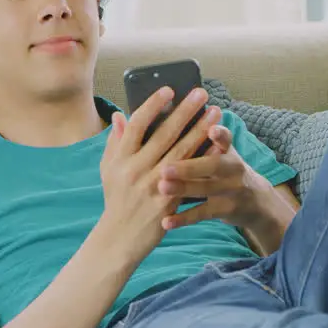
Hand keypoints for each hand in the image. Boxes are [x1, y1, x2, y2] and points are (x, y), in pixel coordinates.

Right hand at [96, 86, 221, 259]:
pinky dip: (205, 159)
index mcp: (120, 159)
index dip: (154, 105)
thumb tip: (120, 115)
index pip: (137, 125)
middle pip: (165, 134)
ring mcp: (154, 185)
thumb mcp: (108, 169)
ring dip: (201, 130)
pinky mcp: (169, 200)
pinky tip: (219, 145)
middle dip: (185, 112)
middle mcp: (136, 170)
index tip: (170, 90)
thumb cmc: (116, 199)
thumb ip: (115, 142)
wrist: (120, 237)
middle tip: (202, 94)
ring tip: (215, 112)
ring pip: (182, 152)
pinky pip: (191, 175)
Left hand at [155, 124, 271, 230]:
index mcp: (229, 151)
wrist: (256, 202)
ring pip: (205, 190)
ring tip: (162, 188)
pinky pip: (202, 214)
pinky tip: (165, 221)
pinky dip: (183, 219)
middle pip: (212, 166)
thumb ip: (204, 137)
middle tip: (165, 168)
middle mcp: (233, 169)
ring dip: (183, 189)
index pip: (226, 140)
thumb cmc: (228, 171)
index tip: (212, 129)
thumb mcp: (225, 152)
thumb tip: (176, 113)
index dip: (220, 135)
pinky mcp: (226, 210)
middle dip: (188, 167)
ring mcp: (231, 190)